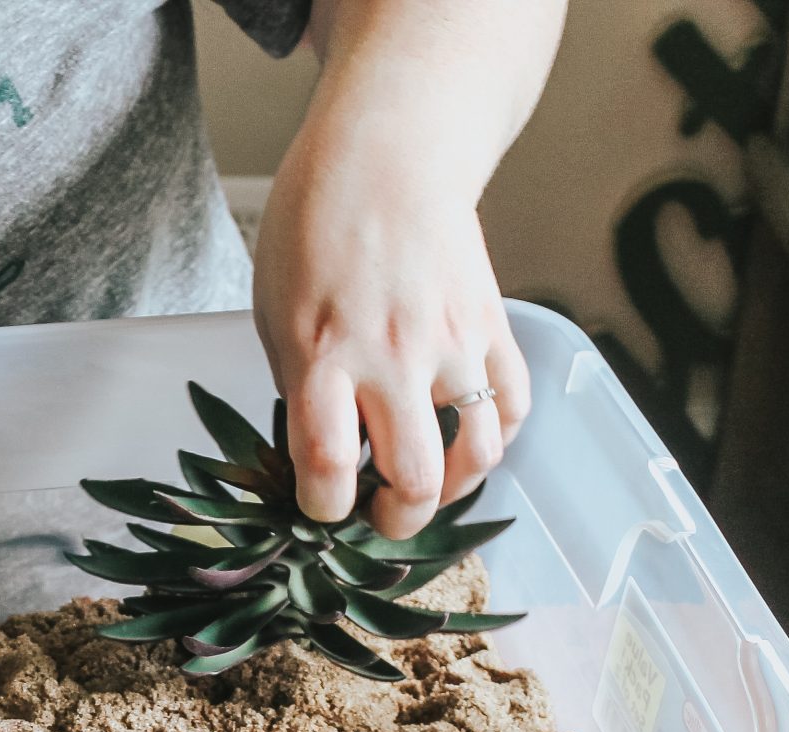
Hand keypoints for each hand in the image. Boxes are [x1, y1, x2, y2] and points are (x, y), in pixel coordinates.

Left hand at [254, 139, 528, 538]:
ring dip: (452, 489)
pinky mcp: (492, 326)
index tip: (321, 504)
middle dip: (394, 520)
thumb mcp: (276, 310)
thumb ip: (300, 383)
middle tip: (380, 517)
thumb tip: (321, 448)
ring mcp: (452, 344)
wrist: (389, 154)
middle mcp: (393, 357)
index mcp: (324, 354)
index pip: (328, 465)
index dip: (324, 506)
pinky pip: (512, 405)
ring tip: (427, 488)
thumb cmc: (315, 225)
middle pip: (413, 478)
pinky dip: (496, 437)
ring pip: (478, 452)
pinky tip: (467, 440)